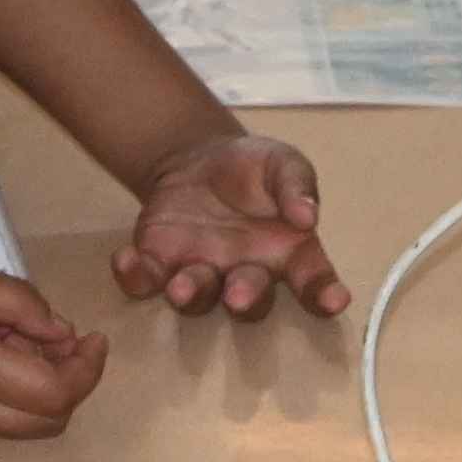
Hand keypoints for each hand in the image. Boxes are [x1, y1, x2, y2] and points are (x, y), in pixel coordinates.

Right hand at [0, 249, 111, 436]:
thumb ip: (8, 301)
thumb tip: (58, 331)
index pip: (56, 396)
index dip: (87, 370)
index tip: (94, 334)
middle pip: (43, 423)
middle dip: (70, 384)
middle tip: (70, 336)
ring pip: (13, 421)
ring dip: (35, 383)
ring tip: (21, 325)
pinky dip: (1, 383)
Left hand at [114, 127, 349, 318]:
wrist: (197, 160)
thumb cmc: (253, 170)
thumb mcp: (283, 163)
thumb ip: (296, 186)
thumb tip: (307, 216)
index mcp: (288, 253)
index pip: (313, 281)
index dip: (324, 294)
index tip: (335, 302)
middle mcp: (247, 274)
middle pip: (251, 301)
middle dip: (245, 300)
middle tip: (239, 297)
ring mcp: (202, 273)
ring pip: (199, 298)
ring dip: (190, 294)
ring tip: (180, 286)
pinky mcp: (160, 265)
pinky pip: (146, 282)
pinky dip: (135, 277)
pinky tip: (127, 259)